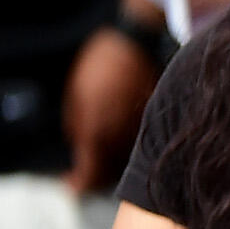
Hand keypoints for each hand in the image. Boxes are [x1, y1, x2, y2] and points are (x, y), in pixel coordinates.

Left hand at [62, 24, 159, 194]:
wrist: (138, 44)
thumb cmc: (101, 66)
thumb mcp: (75, 97)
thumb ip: (77, 128)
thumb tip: (81, 146)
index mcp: (98, 135)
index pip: (87, 176)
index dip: (77, 184)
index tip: (70, 183)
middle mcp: (124, 139)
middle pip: (110, 173)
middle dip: (96, 175)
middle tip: (84, 171)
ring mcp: (145, 132)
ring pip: (129, 161)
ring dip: (114, 161)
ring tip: (103, 153)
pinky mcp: (159, 122)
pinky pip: (145, 144)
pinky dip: (132, 147)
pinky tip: (123, 138)